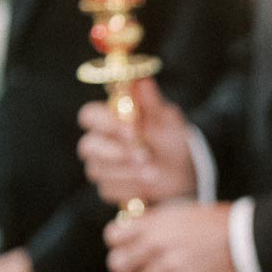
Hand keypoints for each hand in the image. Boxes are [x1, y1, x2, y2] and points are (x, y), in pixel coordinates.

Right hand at [77, 78, 196, 205]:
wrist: (183, 168)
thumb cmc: (170, 136)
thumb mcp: (167, 118)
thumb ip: (152, 102)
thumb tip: (143, 81)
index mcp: (108, 118)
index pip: (89, 116)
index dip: (106, 123)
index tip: (133, 130)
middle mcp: (98, 142)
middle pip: (88, 146)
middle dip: (116, 151)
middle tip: (144, 155)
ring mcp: (100, 166)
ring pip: (98, 170)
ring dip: (127, 171)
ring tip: (154, 172)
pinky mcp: (108, 187)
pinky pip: (109, 190)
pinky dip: (130, 187)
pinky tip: (147, 185)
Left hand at [105, 201, 237, 271]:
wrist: (246, 239)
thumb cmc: (219, 225)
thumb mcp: (184, 214)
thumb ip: (162, 226)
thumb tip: (146, 240)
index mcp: (155, 223)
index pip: (115, 235)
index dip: (116, 244)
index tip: (124, 251)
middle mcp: (157, 243)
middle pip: (119, 263)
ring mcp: (169, 265)